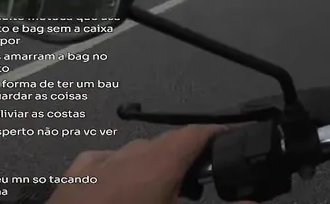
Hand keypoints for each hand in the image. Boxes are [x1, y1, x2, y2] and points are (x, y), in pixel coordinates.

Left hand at [45, 125, 254, 203]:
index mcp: (158, 164)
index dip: (218, 133)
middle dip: (187, 155)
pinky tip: (121, 186)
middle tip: (201, 180)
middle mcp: (129, 155)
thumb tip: (254, 203)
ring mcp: (99, 163)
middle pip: (167, 142)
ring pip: (135, 151)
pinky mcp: (74, 176)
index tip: (232, 139)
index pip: (197, 132)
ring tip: (163, 190)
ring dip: (154, 164)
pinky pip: (104, 161)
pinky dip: (120, 169)